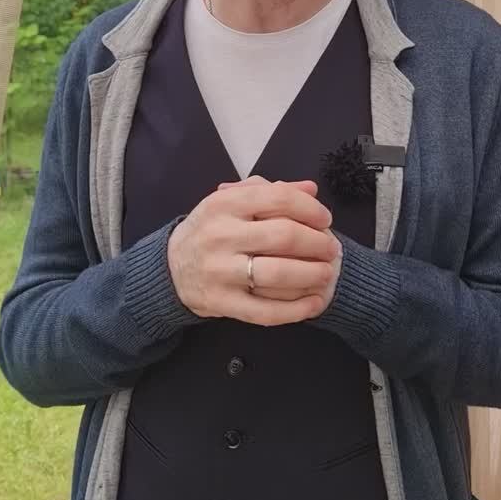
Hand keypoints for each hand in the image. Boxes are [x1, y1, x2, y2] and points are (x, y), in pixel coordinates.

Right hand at [218, 177, 342, 313]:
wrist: (170, 268)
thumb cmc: (209, 230)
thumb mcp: (231, 201)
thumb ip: (270, 191)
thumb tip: (311, 189)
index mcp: (224, 204)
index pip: (278, 199)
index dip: (310, 209)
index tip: (324, 219)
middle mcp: (220, 236)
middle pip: (283, 236)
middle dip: (317, 243)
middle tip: (331, 248)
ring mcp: (220, 272)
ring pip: (277, 274)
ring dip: (312, 275)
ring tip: (325, 273)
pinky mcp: (222, 303)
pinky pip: (266, 311)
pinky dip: (297, 310)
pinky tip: (314, 303)